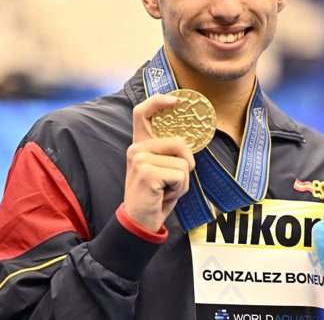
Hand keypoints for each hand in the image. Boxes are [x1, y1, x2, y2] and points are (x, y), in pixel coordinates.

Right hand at [124, 94, 195, 230]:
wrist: (140, 222)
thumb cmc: (156, 195)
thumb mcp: (162, 168)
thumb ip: (168, 152)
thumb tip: (185, 139)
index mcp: (139, 144)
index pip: (142, 112)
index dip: (158, 101)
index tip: (175, 100)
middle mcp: (136, 148)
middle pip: (179, 142)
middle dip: (187, 164)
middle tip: (172, 182)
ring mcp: (139, 158)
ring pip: (183, 162)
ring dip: (183, 181)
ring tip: (166, 190)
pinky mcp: (146, 172)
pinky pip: (181, 175)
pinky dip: (180, 188)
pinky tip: (164, 196)